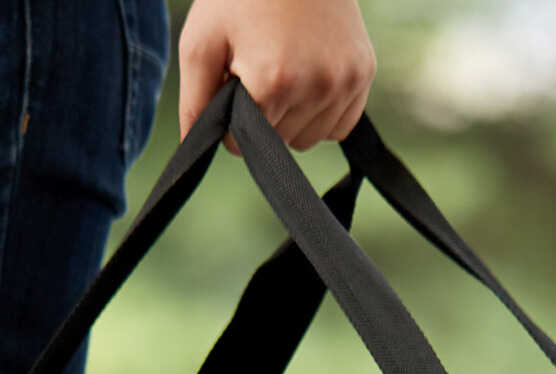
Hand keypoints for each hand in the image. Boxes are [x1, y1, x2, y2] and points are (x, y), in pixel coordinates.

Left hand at [178, 0, 375, 152]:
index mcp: (274, 85)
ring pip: (308, 140)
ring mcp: (346, 82)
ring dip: (291, 121)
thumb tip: (192, 149)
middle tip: (257, 72)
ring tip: (283, 75)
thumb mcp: (201, 42)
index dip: (229, 122)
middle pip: (276, 145)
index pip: (242, 146)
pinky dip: (321, 116)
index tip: (232, 87)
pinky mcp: (364, 74)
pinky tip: (308, 82)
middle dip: (261, 120)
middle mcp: (317, 88)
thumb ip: (194, 102)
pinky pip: (339, 127)